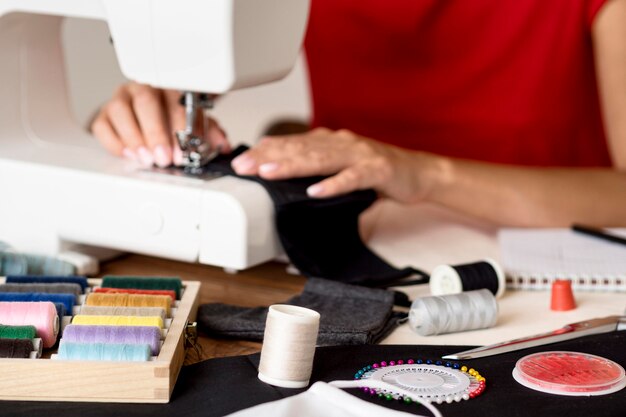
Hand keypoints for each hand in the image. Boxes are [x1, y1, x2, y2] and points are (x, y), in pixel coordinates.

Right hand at [91, 82, 230, 166]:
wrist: (144, 115)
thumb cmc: (170, 118)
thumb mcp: (194, 122)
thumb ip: (209, 132)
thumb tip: (223, 144)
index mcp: (167, 88)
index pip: (174, 102)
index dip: (179, 127)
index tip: (182, 150)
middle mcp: (142, 90)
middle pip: (145, 102)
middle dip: (155, 132)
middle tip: (163, 157)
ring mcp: (121, 100)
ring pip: (119, 111)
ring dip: (134, 138)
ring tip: (145, 158)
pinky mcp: (104, 115)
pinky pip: (102, 126)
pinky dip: (114, 142)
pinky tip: (128, 155)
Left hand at [231, 128, 439, 202]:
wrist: (418, 172)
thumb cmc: (378, 171)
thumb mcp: (342, 168)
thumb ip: (318, 171)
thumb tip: (285, 184)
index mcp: (331, 142)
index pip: (292, 143)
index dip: (266, 149)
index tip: (242, 160)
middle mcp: (341, 143)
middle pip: (300, 148)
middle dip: (269, 156)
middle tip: (243, 165)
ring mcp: (360, 155)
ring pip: (321, 159)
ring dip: (292, 165)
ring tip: (268, 172)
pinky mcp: (377, 170)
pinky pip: (352, 178)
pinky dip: (333, 184)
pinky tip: (315, 191)